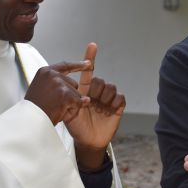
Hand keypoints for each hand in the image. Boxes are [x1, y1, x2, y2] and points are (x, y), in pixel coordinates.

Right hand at [25, 60, 91, 124]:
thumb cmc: (34, 109)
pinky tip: (61, 112)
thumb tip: (74, 88)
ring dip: (70, 103)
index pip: (65, 65)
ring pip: (76, 93)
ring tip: (55, 108)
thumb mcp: (40, 89)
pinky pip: (78, 101)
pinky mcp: (64, 94)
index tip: (87, 63)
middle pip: (73, 83)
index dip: (77, 65)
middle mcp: (51, 74)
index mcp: (44, 72)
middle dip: (70, 95)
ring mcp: (58, 83)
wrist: (30, 120)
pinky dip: (73, 109)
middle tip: (54, 104)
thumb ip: (54, 84)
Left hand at [65, 43, 125, 169]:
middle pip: (100, 80)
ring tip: (100, 106)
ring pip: (110, 86)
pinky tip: (109, 109)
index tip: (92, 45)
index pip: (87, 72)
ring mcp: (108, 99)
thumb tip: (67, 89)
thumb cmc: (76, 127)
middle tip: (91, 100)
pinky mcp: (117, 106)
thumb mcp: (67, 112)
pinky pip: (120, 97)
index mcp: (84, 91)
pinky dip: (115, 101)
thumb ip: (67, 100)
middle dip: (96, 89)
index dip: (90, 58)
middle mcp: (97, 92)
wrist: (88, 141)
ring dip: (105, 95)